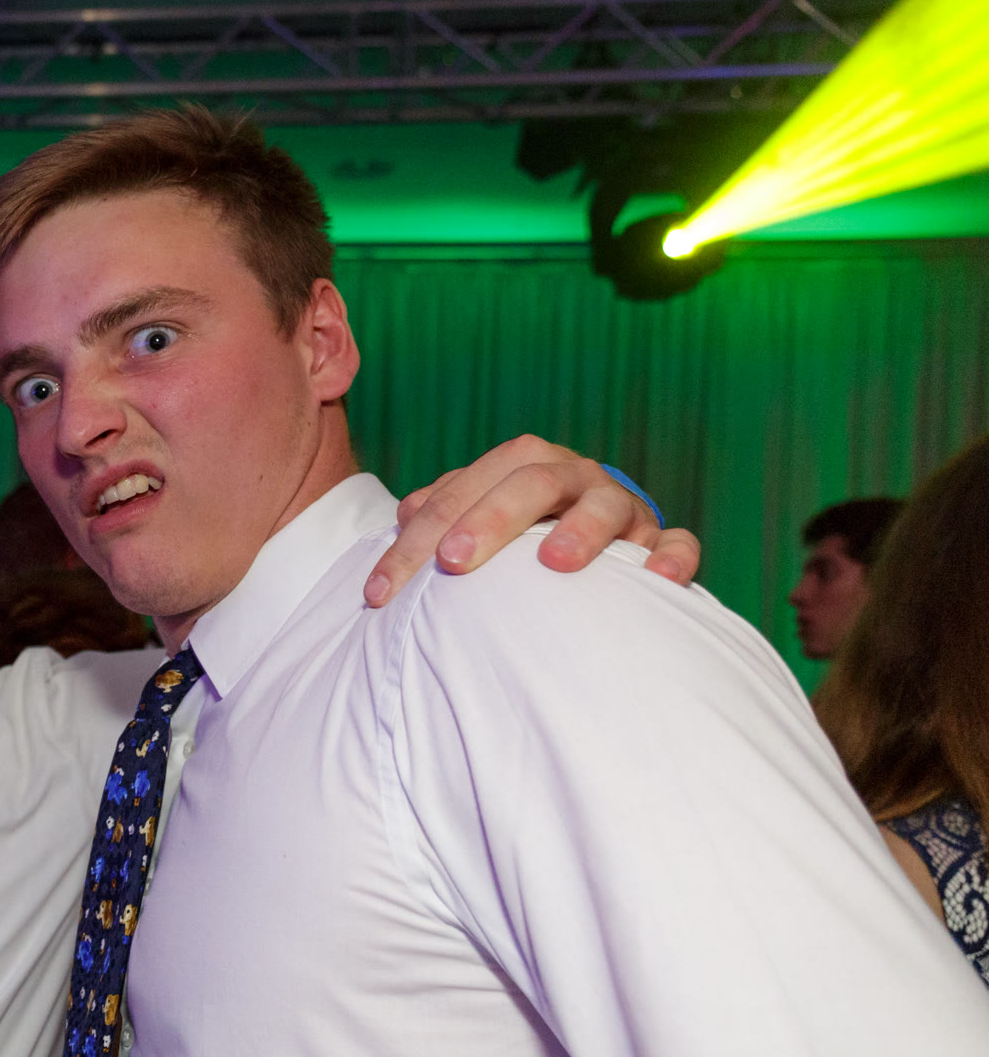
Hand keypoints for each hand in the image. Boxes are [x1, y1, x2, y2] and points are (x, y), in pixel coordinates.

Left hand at [364, 435, 700, 606]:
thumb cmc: (519, 530)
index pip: (460, 492)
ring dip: (580, 531)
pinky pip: (677, 543)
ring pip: (604, 505)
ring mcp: (619, 505)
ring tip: (554, 563)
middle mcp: (571, 475)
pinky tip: (657, 580)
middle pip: (529, 484)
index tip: (379, 592)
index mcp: (519, 463)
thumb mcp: (475, 514)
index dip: (415, 541)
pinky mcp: (660, 540)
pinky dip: (671, 557)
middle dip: (487, 522)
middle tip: (452, 563)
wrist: (589, 530)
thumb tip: (406, 514)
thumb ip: (440, 512)